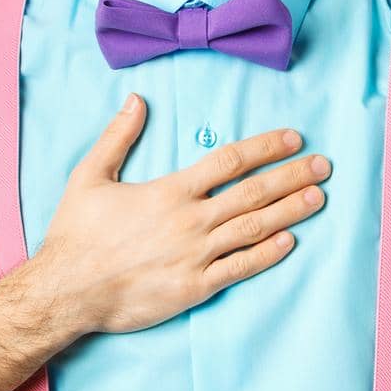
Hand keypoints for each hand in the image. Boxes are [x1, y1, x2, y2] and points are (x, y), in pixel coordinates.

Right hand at [32, 93, 331, 335]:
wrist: (66, 291)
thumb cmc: (76, 234)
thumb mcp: (90, 175)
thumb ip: (118, 136)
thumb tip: (137, 98)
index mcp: (170, 191)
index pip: (230, 161)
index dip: (266, 147)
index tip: (293, 138)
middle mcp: (190, 221)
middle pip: (253, 192)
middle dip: (292, 176)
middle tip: (324, 165)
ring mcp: (196, 256)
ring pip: (254, 228)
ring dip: (290, 211)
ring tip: (319, 197)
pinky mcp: (195, 287)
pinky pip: (240, 268)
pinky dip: (268, 254)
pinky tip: (290, 241)